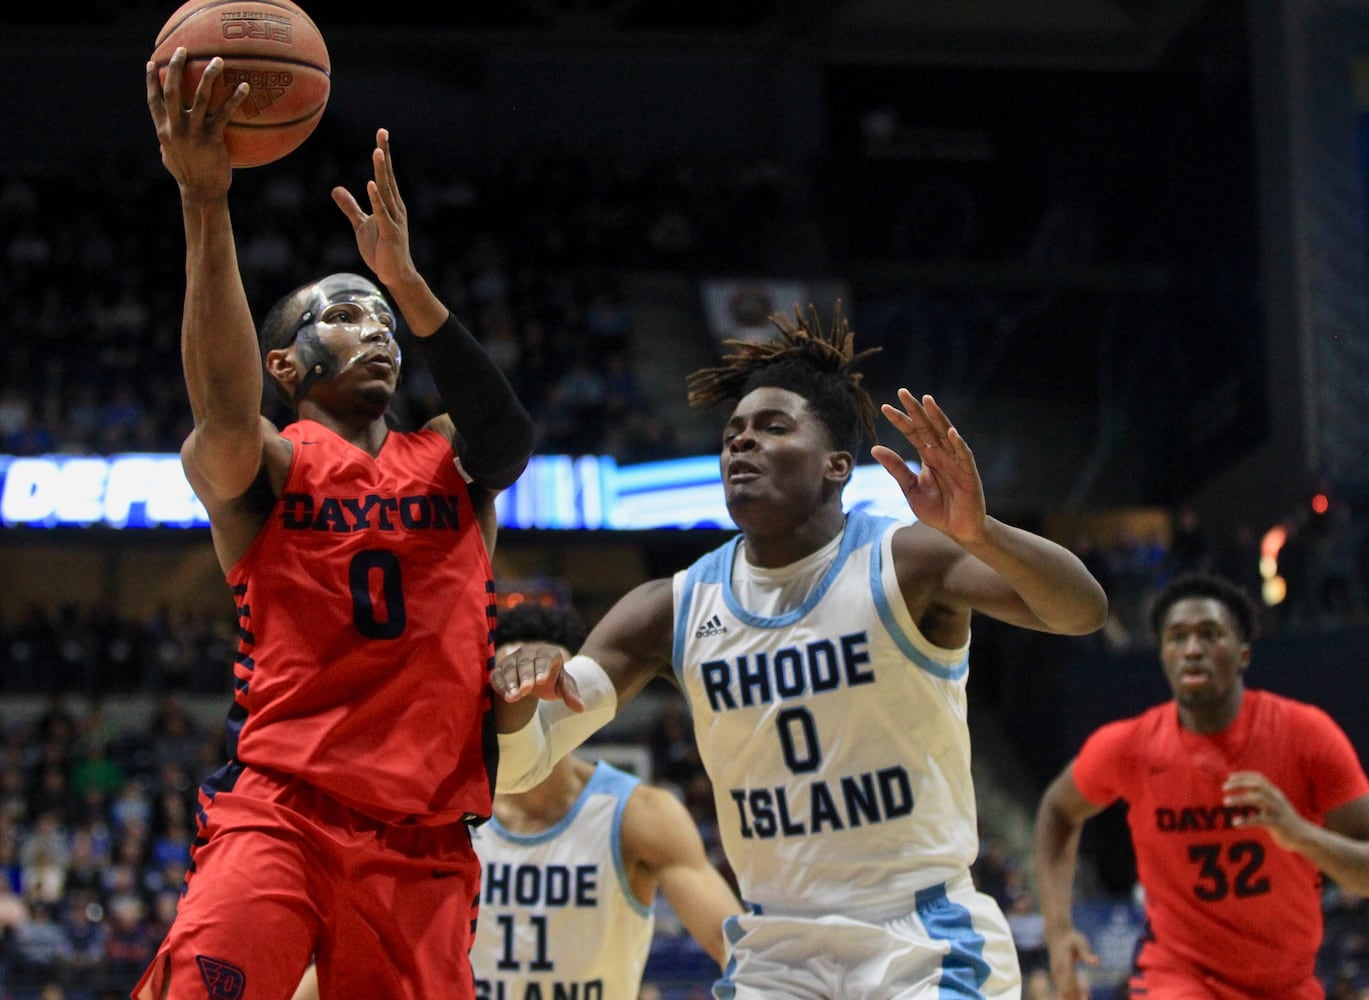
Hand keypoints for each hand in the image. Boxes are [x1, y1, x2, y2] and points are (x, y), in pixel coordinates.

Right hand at [145, 49, 248, 199]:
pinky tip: (244, 87)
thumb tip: (165, 133)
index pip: (153, 100)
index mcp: (163, 130)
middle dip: (176, 67)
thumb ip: (167, 140)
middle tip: (183, 50)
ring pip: (200, 97)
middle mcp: (175, 128)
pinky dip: (234, 99)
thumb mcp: (170, 156)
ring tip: (218, 60)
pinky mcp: (212, 139)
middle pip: (173, 90)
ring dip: (208, 76)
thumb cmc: (188, 175)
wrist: (202, 192)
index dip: (151, 80)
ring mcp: (193, 133)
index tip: (153, 62)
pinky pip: (225, 114)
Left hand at [331, 128, 416, 288]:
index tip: (381, 134)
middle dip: (384, 154)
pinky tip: (371, 184)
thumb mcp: (362, 224)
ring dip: (381, 171)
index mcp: (390, 204)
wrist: (395, 274)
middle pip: (388, 176)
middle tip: (382, 132)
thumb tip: (336, 189)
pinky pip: (382, 213)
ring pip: (386, 191)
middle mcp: (395, 207)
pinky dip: (376, 198)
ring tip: (377, 152)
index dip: (383, 154)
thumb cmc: (381, 249)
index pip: (386, 175)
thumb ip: (350, 206)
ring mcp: (394, 219)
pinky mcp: (390, 232)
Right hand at [491, 642, 585, 711]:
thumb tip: (581, 708)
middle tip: (526, 690)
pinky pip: (497, 675)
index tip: (541, 680)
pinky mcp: (500, 669)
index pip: (545, 658)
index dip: (542, 668)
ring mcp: (513, 660)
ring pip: (510, 669)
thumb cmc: (551, 681)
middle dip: (525, 677)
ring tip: (513, 697)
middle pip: (526, 663)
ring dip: (511, 683)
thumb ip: (570, 694)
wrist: (535, 680)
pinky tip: (505, 696)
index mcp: (548, 653)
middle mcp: (528, 653)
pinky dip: (500, 685)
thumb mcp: (563, 686)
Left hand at [870, 389, 986, 543]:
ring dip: (937, 417)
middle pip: (927, 427)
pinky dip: (957, 443)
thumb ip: (896, 468)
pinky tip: (950, 432)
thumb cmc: (936, 509)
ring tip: (926, 400)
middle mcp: (942, 453)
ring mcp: (956, 461)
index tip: (884, 408)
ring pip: (945, 434)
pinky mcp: (969, 473)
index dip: (900, 420)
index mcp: (928, 456)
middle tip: (902, 392)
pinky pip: (963, 455)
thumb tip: (874, 447)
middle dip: (915, 410)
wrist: (957, 530)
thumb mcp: (910, 488)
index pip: (912, 433)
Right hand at [1046, 929, 1098, 999]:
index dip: (1076, 993)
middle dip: (1075, 998)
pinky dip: (1071, 993)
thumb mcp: (1081, 942)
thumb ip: (1087, 953)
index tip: (1086, 996)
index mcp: (1063, 965)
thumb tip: (1097, 962)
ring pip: (1063, 991)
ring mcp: (1056, 974)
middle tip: (1087, 997)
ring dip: (1073, 997)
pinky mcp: (1057, 976)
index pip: (1068, 984)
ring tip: (1087, 996)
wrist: (1057, 934)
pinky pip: (1062, 988)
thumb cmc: (1072, 938)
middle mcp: (1058, 971)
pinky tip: (1084, 994)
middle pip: (1064, 991)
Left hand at [1225, 771, 1308, 849]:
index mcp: (1275, 793)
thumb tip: (1243, 792)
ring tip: (1226, 801)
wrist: (1304, 837)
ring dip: (1240, 799)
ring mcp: (1278, 811)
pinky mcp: (1278, 824)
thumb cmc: (1283, 821)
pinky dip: (1246, 820)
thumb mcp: (1273, 806)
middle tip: (1224, 787)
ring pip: (1258, 799)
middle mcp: (1277, 799)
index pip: (1259, 778)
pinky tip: (1235, 823)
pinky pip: (1260, 820)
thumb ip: (1260, 798)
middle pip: (1257, 786)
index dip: (1244, 775)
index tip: (1229, 777)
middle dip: (1239, 784)